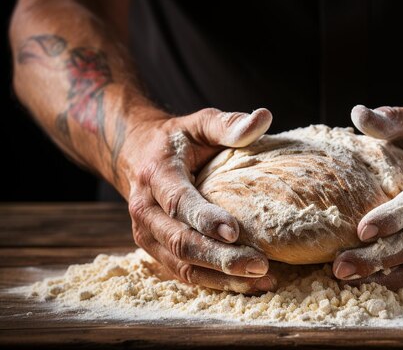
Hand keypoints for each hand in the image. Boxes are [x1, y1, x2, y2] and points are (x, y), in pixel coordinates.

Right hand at [123, 107, 276, 293]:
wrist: (138, 155)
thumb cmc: (178, 140)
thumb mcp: (199, 123)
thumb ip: (228, 124)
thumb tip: (264, 117)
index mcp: (156, 174)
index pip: (178, 201)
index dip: (205, 218)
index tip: (236, 231)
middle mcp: (144, 209)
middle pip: (180, 242)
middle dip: (220, 257)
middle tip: (260, 265)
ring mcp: (147, 234)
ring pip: (182, 265)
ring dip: (221, 277)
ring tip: (261, 281)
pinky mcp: (155, 250)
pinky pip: (183, 274)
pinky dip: (214, 283)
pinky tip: (246, 286)